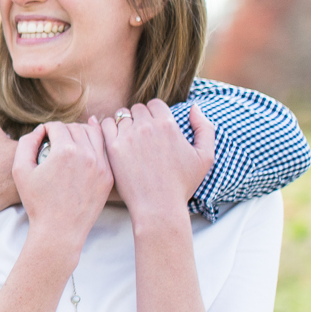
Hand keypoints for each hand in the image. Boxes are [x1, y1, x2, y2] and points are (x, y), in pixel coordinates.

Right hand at [12, 119, 112, 245]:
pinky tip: (86, 150)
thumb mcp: (20, 171)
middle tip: (55, 140)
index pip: (57, 126)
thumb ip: (26, 143)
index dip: (47, 129)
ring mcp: (101, 166)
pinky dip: (95, 147)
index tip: (43, 137)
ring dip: (81, 134)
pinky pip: (104, 152)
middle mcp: (86, 155)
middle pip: (76, 127)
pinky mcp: (108, 176)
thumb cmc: (37, 202)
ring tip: (71, 142)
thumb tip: (40, 130)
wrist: (59, 230)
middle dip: (64, 130)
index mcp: (65, 151)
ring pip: (94, 135)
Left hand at [100, 100, 213, 226]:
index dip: (155, 114)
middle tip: (141, 134)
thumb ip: (205, 128)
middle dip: (140, 118)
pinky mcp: (113, 148)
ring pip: (120, 116)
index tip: (154, 127)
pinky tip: (115, 140)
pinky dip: (108, 128)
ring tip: (128, 138)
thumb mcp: (205, 157)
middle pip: (137, 109)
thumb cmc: (182, 185)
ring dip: (124, 123)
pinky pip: (105, 125)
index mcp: (168, 125)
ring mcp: (128, 136)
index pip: (155, 104)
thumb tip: (193, 107)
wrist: (159, 207)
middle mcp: (147, 127)